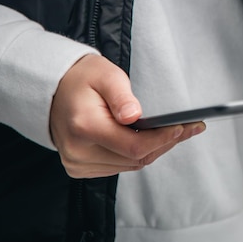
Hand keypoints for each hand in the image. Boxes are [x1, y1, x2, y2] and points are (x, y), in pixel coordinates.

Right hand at [50, 54, 204, 177]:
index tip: (184, 128)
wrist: (53, 90)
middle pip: (135, 158)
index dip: (162, 139)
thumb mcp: (105, 75)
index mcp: (85, 127)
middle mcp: (79, 151)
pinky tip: (150, 139)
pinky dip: (137, 155)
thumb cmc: (82, 79)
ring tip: (174, 132)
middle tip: (189, 128)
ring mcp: (78, 163)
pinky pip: (119, 166)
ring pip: (130, 165)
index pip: (133, 146)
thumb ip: (122, 96)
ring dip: (154, 150)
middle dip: (165, 143)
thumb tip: (135, 115)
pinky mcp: (80, 168)